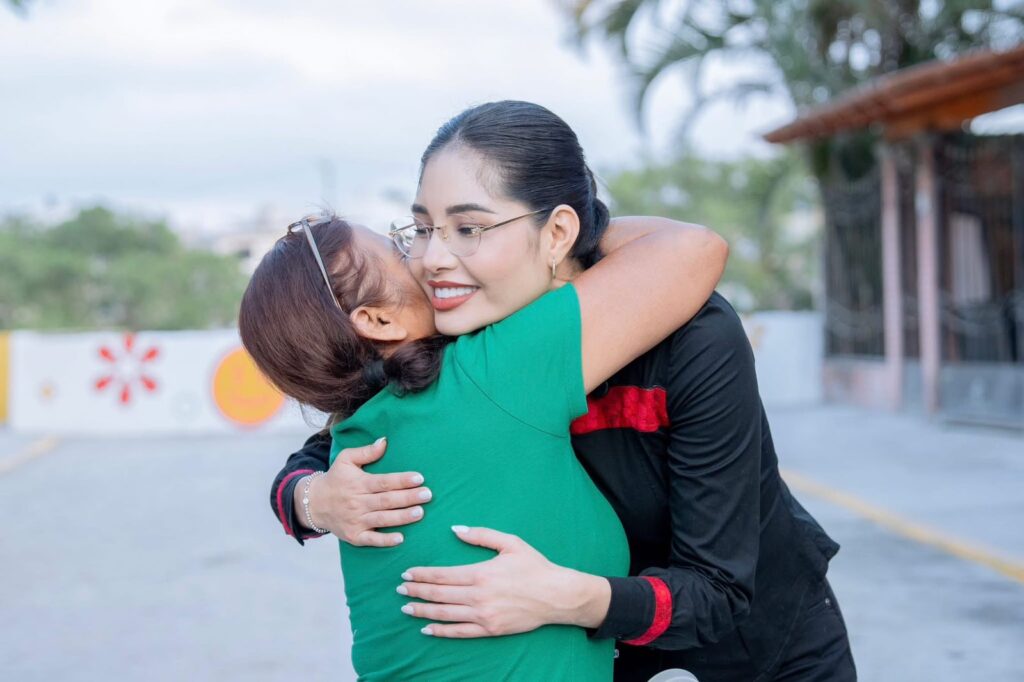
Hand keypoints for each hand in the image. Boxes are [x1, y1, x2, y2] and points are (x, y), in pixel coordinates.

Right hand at [299, 438, 431, 545]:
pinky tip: (401, 538)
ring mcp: (355, 520)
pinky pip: (371, 540)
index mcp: (358, 483)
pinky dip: (385, 540)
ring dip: (402, 517)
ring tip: (420, 512)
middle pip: (386, 500)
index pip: (383, 482)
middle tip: (427, 495)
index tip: (419, 478)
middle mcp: (357, 502)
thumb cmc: (336, 479)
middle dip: (408, 498)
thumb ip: (366, 452)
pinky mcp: (354, 536)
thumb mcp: (345, 460)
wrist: (313, 503)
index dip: (402, 480)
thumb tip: (385, 441)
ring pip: (382, 519)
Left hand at [397, 526, 610, 637]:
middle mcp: (479, 596)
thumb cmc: (534, 566)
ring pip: (445, 614)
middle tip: (400, 588)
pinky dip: (442, 630)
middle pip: (439, 594)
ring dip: (423, 610)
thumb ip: (481, 535)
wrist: (557, 595)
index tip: (407, 572)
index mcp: (481, 573)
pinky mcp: (490, 629)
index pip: (443, 575)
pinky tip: (427, 629)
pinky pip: (460, 632)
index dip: (423, 574)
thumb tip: (455, 529)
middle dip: (417, 590)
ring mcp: (484, 615)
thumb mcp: (510, 543)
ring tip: (406, 607)